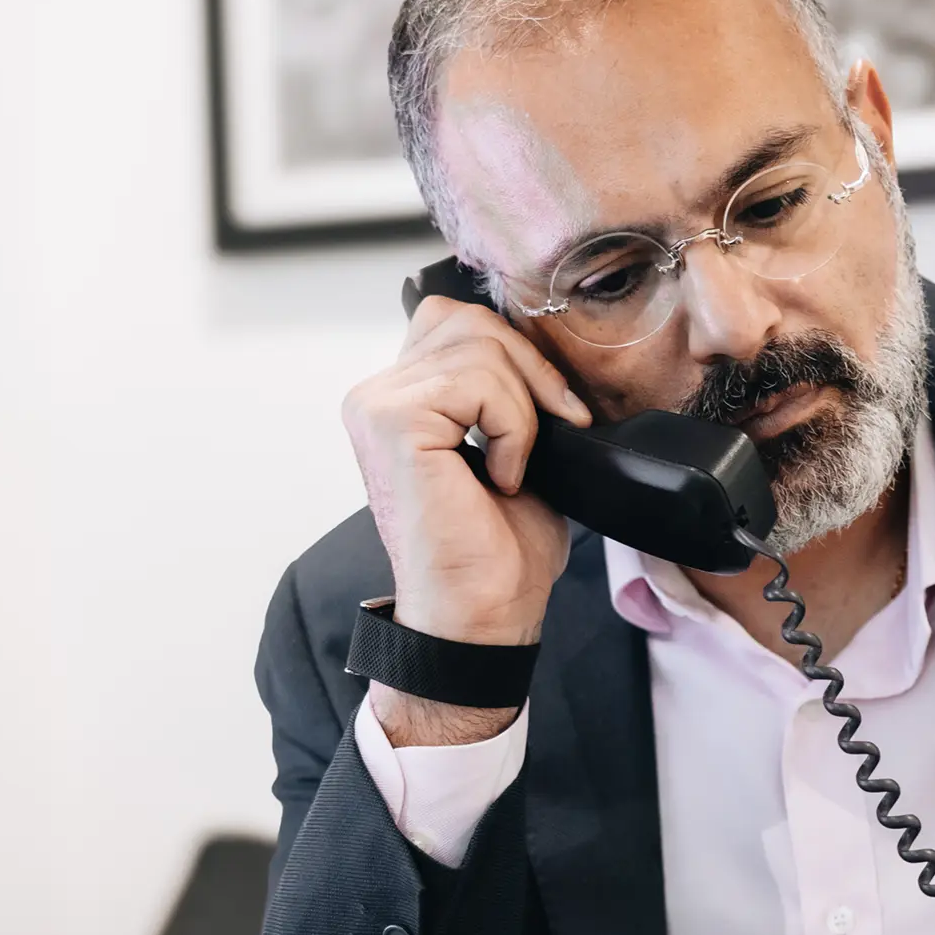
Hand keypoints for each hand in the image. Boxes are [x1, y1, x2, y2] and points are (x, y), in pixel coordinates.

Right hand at [342, 293, 589, 745]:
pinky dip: (514, 427)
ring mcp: (376, 405)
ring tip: (517, 466)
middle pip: (470, 319)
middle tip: (557, 429)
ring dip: (525, 407)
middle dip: (532, 370)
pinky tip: (502, 478)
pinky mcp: (392, 421)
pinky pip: (477, 380)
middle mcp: (375, 397)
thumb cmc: (498, 549)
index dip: (521, 356)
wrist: (484, 615)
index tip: (559, 414)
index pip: (460, 320)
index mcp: (399, 398)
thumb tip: (544, 339)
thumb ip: (506, 387)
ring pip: (479, 345)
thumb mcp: (514, 446)